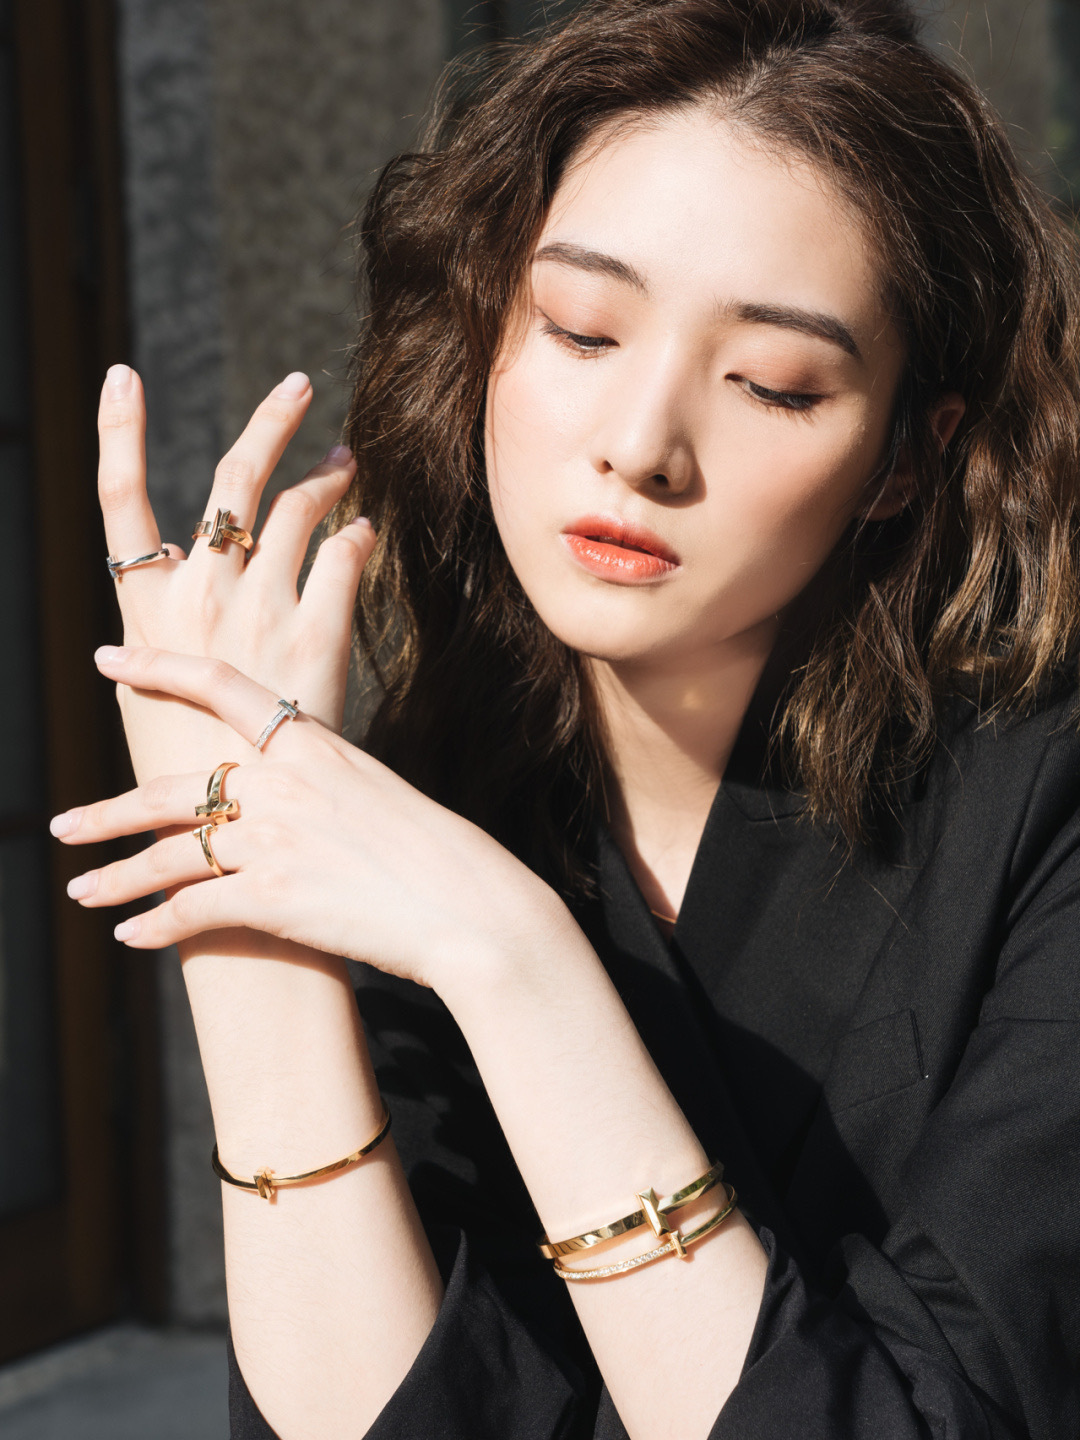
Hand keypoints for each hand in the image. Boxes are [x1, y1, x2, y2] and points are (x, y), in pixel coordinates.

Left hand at [53, 646, 565, 991]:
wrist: (471, 905)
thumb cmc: (439, 852)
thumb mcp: (379, 791)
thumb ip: (323, 780)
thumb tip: (287, 790)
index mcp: (312, 744)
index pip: (219, 686)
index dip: (157, 667)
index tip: (109, 661)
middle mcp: (283, 783)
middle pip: (171, 789)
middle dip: (109, 811)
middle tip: (64, 824)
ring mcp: (273, 839)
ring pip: (167, 854)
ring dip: (116, 878)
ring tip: (81, 891)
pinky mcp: (270, 898)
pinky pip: (190, 911)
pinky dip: (156, 927)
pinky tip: (131, 937)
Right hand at [96, 366, 370, 782]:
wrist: (239, 822)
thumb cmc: (188, 766)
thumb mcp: (150, 694)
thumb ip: (166, 628)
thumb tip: (183, 569)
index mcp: (146, 609)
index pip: (118, 500)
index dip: (117, 432)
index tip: (122, 376)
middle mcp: (202, 593)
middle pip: (234, 480)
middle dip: (270, 422)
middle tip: (300, 387)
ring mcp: (262, 607)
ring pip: (299, 508)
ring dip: (328, 475)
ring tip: (347, 460)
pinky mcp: (319, 632)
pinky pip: (346, 557)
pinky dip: (359, 535)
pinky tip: (367, 529)